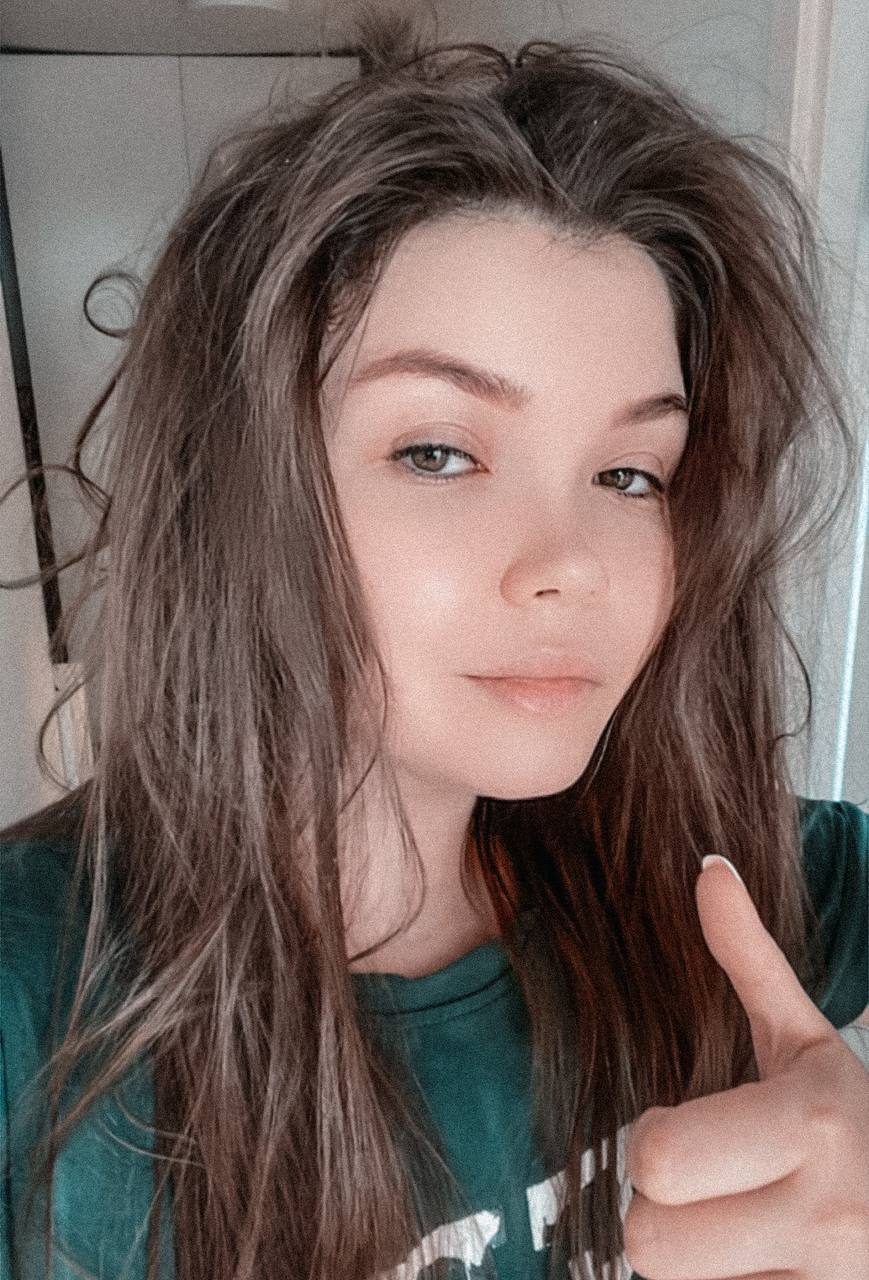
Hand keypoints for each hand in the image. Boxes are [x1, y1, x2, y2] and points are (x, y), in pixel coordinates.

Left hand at [623, 855, 868, 1279]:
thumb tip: (708, 867)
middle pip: (648, 1241)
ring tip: (739, 1231)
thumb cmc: (851, 1121)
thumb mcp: (805, 1039)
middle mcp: (826, 1216)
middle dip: (660, 1213)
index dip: (654, 1143)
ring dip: (693, 1264)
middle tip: (706, 1190)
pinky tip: (762, 1270)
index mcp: (810, 1122)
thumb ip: (748, 959)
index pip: (656, 1156)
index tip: (690, 1131)